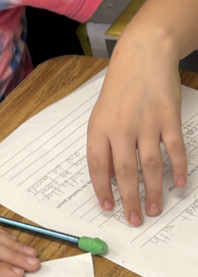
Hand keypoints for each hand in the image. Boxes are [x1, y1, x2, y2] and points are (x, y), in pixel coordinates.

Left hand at [88, 27, 186, 225]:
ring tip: (154, 210)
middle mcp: (121, 128)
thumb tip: (111, 176)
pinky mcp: (169, 119)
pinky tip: (179, 185)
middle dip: (129, 199)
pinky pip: (174, 150)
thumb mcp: (102, 115)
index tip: (108, 208)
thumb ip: (105, 143)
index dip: (102, 189)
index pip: (98, 166)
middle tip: (134, 220)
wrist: (143, 56)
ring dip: (152, 191)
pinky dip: (178, 169)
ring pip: (150, 166)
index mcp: (99, 128)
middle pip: (125, 172)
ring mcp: (146, 124)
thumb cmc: (119, 88)